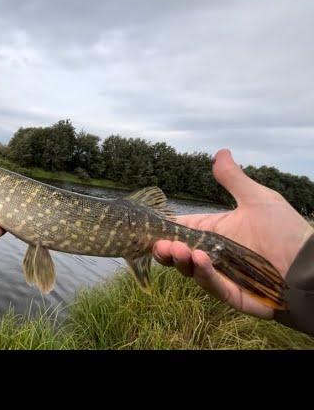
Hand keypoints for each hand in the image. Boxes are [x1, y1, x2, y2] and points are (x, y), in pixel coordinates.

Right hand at [153, 149, 313, 318]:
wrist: (310, 264)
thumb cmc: (286, 230)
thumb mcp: (257, 200)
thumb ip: (234, 179)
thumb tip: (220, 152)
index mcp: (213, 232)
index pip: (181, 230)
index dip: (163, 229)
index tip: (148, 226)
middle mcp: (211, 254)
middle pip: (177, 253)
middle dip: (164, 249)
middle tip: (159, 243)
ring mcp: (219, 275)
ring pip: (189, 270)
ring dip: (179, 260)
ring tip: (177, 249)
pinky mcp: (230, 293)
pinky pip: (212, 285)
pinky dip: (203, 273)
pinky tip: (199, 259)